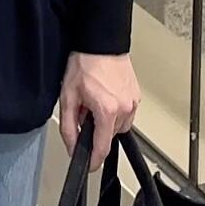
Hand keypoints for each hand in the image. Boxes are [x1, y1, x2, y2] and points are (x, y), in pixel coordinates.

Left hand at [59, 52, 140, 168]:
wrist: (100, 40)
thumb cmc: (85, 62)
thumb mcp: (68, 97)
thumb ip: (68, 127)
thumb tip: (72, 147)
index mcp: (107, 110)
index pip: (102, 148)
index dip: (93, 161)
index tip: (89, 165)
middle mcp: (124, 107)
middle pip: (110, 136)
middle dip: (96, 132)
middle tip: (85, 114)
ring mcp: (132, 100)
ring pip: (119, 126)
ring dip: (107, 122)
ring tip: (95, 102)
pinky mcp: (136, 93)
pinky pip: (126, 113)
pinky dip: (115, 111)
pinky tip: (105, 96)